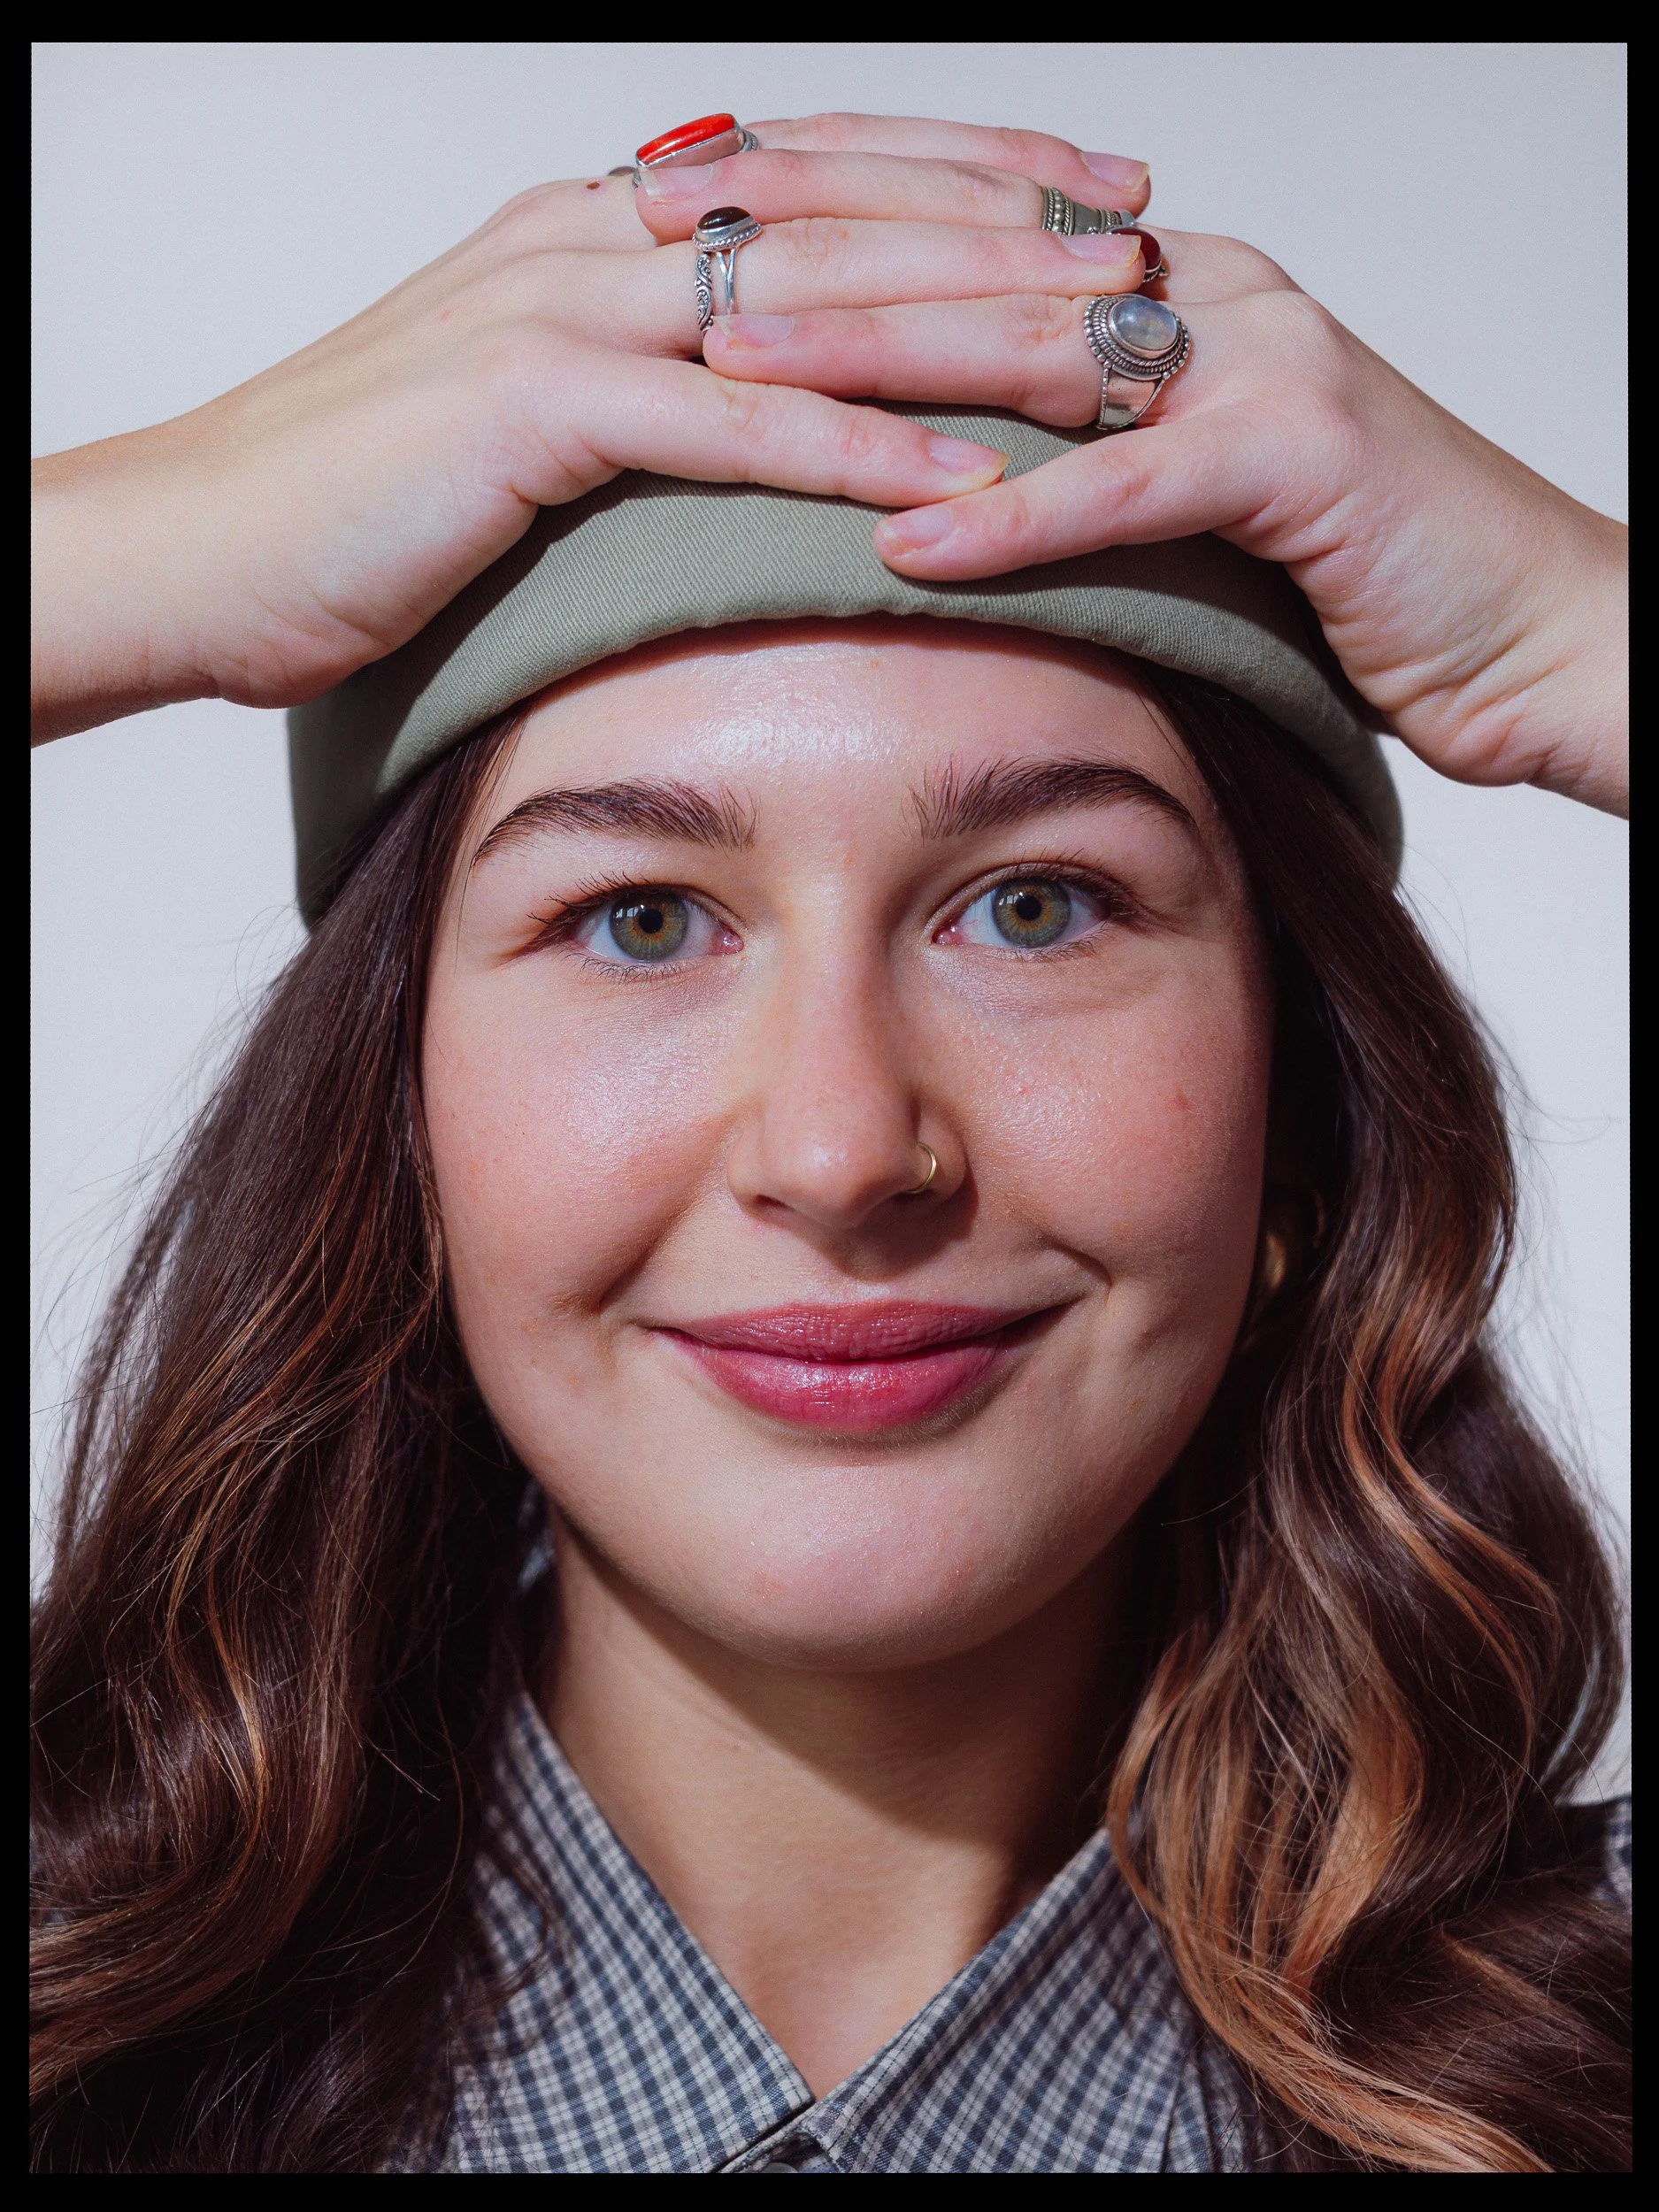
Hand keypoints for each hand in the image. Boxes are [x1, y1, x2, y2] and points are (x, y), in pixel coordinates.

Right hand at [31, 115, 1149, 741]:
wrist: (195, 547)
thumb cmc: (357, 506)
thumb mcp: (519, 418)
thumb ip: (634, 389)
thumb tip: (740, 408)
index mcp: (596, 227)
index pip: (819, 169)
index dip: (969, 169)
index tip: (1095, 197)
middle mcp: (591, 237)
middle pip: (843, 202)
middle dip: (1008, 221)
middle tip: (1145, 251)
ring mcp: (557, 309)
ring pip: (806, 295)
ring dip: (963, 323)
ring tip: (1099, 355)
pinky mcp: (527, 407)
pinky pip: (721, 423)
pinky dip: (845, 445)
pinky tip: (955, 475)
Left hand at [683, 140, 1625, 814]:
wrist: (1533, 623)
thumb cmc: (1351, 576)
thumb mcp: (1184, 496)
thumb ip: (1070, 459)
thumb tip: (923, 489)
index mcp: (1163, 284)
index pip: (963, 222)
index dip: (823, 213)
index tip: (684, 228)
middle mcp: (1202, 290)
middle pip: (970, 254)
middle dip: (807, 259)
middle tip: (662, 269)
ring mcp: (1260, 354)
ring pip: (1033, 344)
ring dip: (877, 360)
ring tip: (737, 377)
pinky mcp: (1306, 454)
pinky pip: (1136, 480)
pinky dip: (1022, 515)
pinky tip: (909, 538)